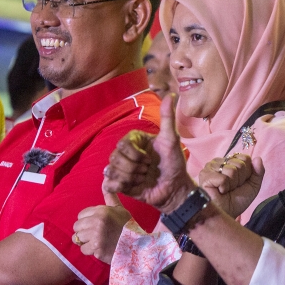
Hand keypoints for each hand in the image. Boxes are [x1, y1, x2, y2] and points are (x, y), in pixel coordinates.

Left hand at [72, 188, 131, 263]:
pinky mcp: (96, 248)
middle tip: (96, 234)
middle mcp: (98, 221)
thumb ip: (110, 197)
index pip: (81, 215)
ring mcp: (96, 236)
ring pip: (78, 238)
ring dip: (86, 241)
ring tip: (97, 241)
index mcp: (102, 211)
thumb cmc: (127, 227)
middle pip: (77, 226)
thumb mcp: (119, 209)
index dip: (88, 221)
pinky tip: (99, 248)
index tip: (97, 225)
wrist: (136, 246)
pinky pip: (83, 249)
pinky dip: (89, 250)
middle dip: (84, 231)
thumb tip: (104, 180)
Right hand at [103, 94, 195, 214]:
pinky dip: (121, 186)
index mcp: (134, 141)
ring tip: (144, 178)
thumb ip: (168, 117)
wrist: (175, 188)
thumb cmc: (174, 163)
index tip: (150, 159)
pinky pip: (109, 184)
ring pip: (111, 170)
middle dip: (134, 167)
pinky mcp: (120, 184)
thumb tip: (171, 95)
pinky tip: (135, 186)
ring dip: (131, 177)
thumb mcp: (172, 139)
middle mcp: (126, 153)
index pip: (122, 144)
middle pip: (115, 157)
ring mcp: (122, 169)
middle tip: (148, 170)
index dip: (136, 154)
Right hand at [198, 153, 264, 218]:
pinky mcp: (205, 175)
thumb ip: (258, 172)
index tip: (240, 183)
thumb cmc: (237, 200)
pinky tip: (219, 191)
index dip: (247, 173)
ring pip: (232, 171)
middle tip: (232, 188)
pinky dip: (225, 187)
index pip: (245, 158)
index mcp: (229, 161)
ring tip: (225, 190)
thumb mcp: (253, 185)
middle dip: (240, 180)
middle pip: (240, 164)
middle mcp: (219, 161)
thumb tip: (258, 158)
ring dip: (232, 185)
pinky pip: (223, 178)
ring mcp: (210, 167)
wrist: (227, 214)